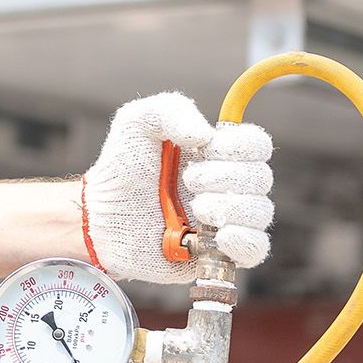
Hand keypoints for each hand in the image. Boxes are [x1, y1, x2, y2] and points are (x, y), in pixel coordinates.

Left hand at [81, 93, 273, 282]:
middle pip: (260, 178)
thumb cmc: (123, 166)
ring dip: (227, 207)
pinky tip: (218, 235)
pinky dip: (242, 241)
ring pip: (259, 213)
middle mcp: (229, 185)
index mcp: (218, 153)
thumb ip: (172, 110)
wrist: (101, 213)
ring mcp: (228, 220)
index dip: (240, 146)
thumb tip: (205, 136)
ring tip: (194, 209)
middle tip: (188, 181)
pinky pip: (255, 249)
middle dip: (223, 178)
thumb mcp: (138, 122)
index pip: (257, 144)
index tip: (207, 149)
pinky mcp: (220, 252)